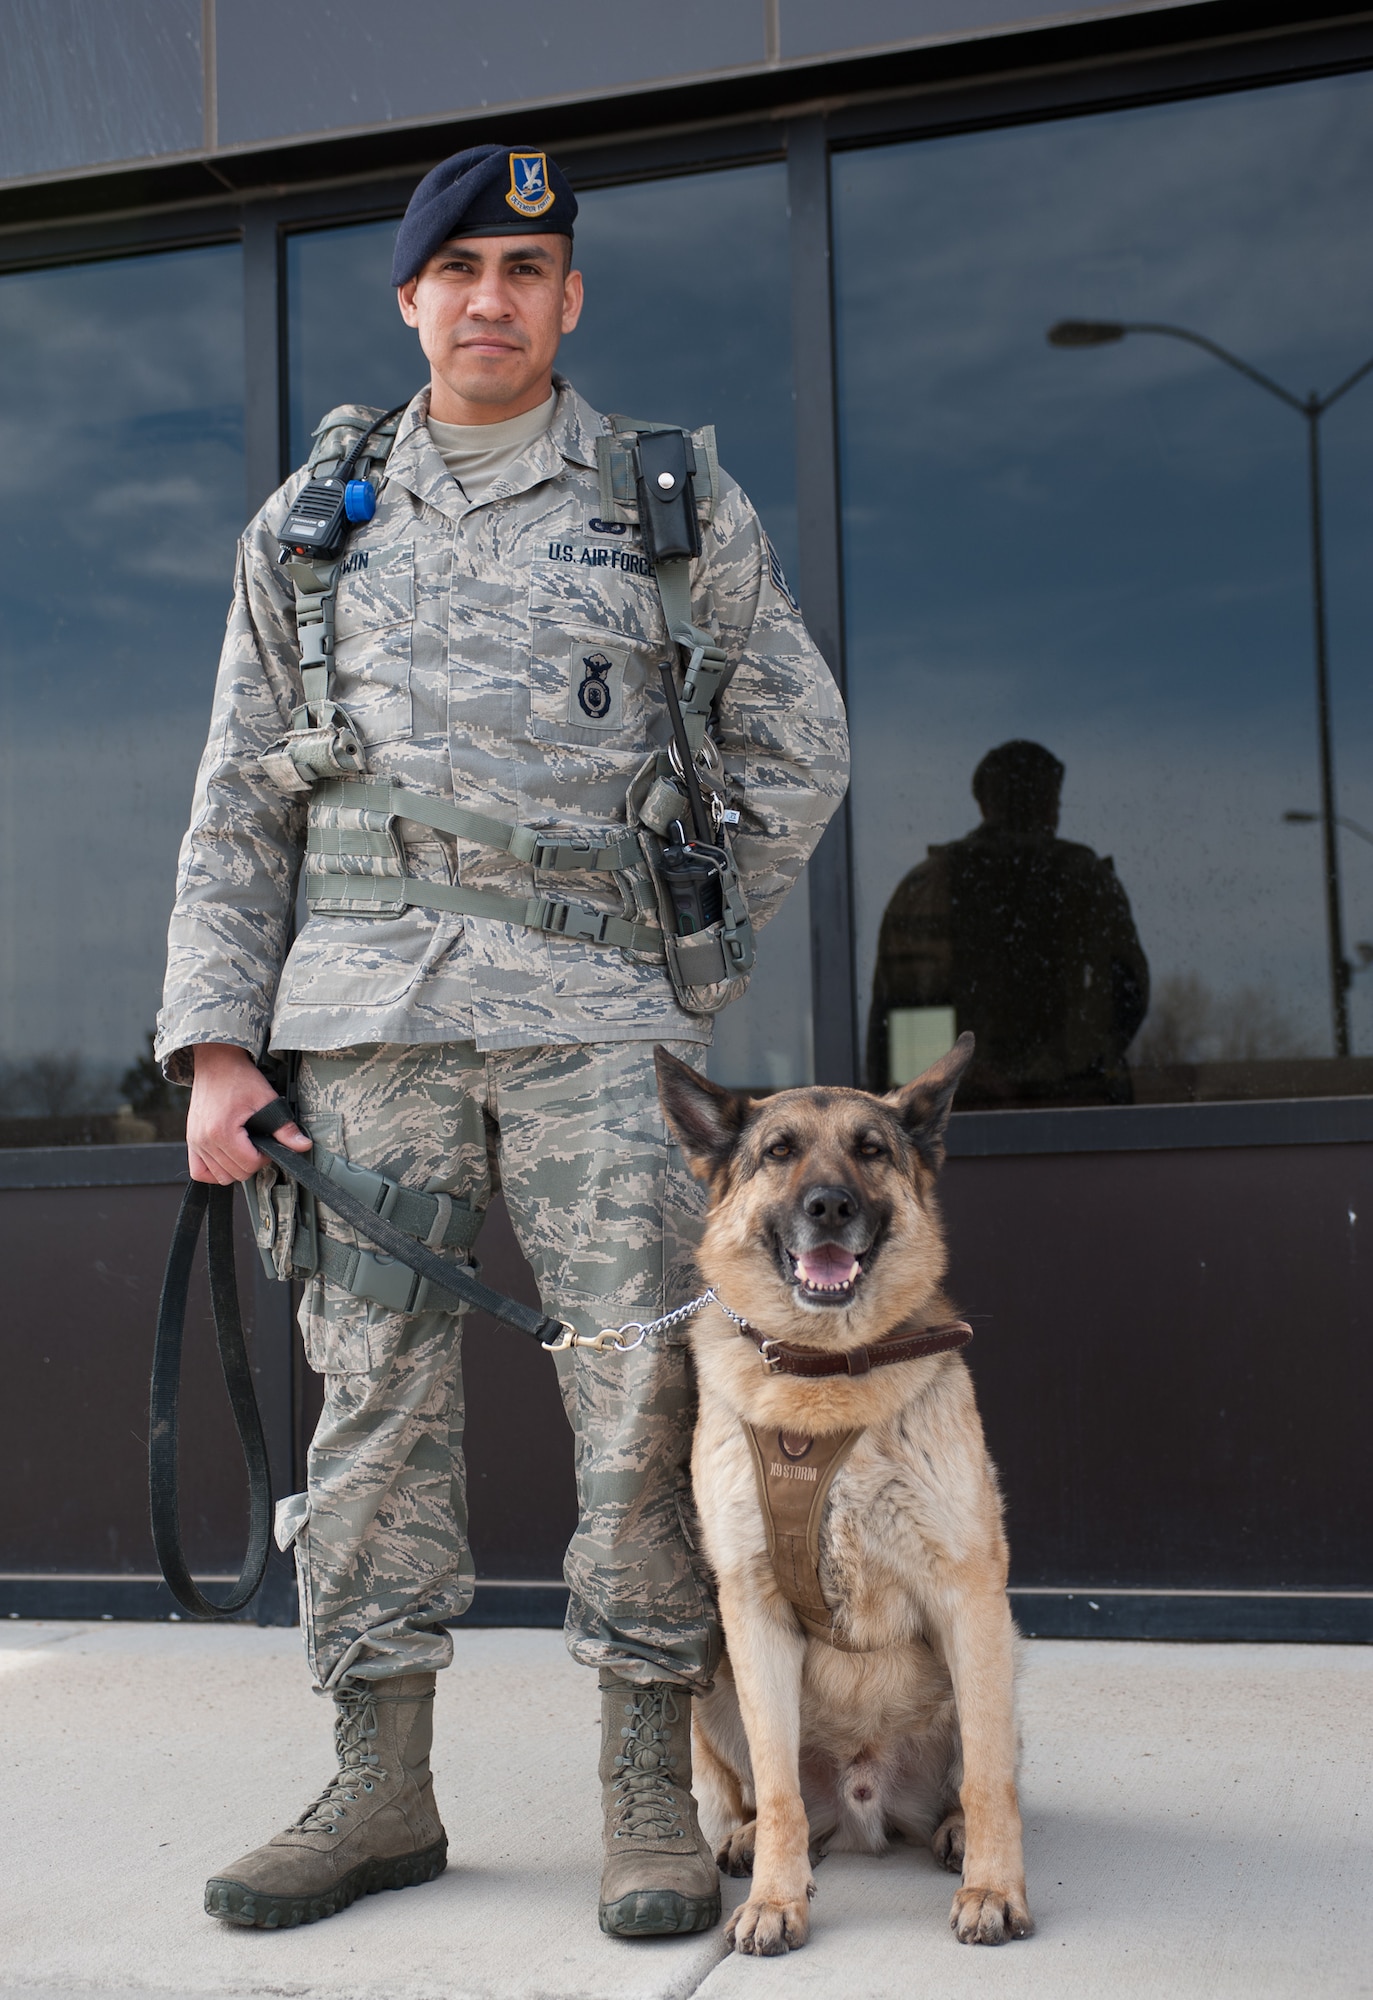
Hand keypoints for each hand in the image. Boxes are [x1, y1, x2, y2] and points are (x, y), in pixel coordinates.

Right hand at [186, 1043, 310, 1184]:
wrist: (217, 1063)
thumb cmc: (240, 1079)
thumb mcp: (267, 1100)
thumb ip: (284, 1128)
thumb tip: (303, 1145)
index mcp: (222, 1132)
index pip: (249, 1165)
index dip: (265, 1157)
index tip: (267, 1142)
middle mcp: (204, 1140)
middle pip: (235, 1173)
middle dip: (252, 1162)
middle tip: (258, 1144)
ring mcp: (195, 1142)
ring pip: (219, 1176)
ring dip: (236, 1167)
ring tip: (245, 1148)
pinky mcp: (191, 1141)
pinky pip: (199, 1172)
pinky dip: (214, 1171)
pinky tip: (227, 1158)